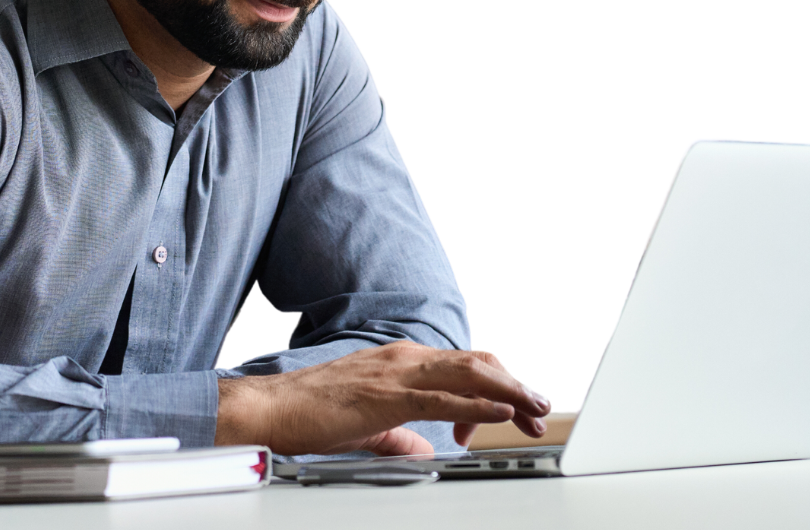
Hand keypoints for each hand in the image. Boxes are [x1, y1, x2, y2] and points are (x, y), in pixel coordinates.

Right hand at [215, 341, 551, 455]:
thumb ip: (400, 435)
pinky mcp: (388, 396)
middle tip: (538, 410)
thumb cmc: (309, 413)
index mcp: (400, 362)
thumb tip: (425, 450)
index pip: (462, 366)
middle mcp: (404, 358)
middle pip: (476, 364)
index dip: (497, 385)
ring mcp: (397, 372)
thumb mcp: (368, 425)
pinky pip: (444, 397)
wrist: (271, 408)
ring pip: (469, 374)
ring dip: (508, 391)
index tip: (515, 410)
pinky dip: (479, 404)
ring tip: (534, 407)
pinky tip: (500, 412)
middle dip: (514, 385)